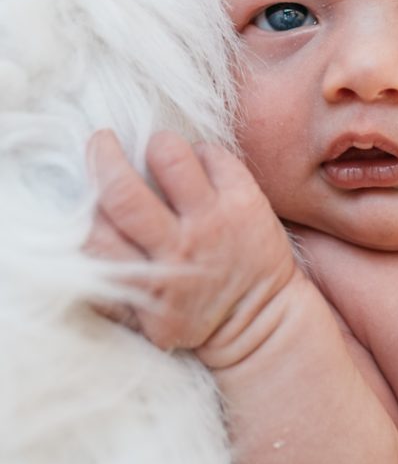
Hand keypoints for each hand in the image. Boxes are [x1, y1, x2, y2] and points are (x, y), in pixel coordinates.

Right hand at [86, 130, 295, 364]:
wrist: (263, 323)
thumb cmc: (195, 319)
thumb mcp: (146, 322)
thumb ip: (107, 291)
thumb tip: (68, 254)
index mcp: (147, 283)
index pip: (96, 235)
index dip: (83, 207)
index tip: (85, 189)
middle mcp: (179, 249)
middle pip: (124, 193)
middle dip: (104, 157)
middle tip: (101, 140)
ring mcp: (215, 222)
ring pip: (172, 160)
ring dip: (158, 146)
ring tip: (157, 149)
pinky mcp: (246, 202)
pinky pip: (215, 156)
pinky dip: (201, 151)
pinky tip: (198, 166)